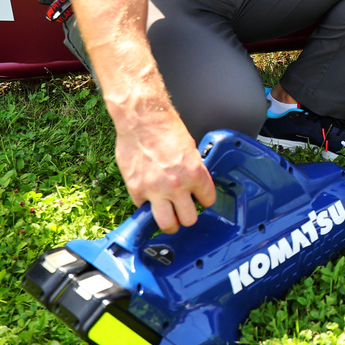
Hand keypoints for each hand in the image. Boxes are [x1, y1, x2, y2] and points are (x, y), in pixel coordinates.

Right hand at [114, 108, 216, 233]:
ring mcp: (155, 191)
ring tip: (169, 217)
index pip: (208, 200)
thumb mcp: (190, 150)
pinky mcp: (136, 190)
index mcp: (195, 174)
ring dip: (169, 222)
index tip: (199, 199)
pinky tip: (149, 198)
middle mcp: (177, 186)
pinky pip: (143, 209)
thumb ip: (192, 171)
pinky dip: (146, 206)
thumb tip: (193, 184)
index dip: (204, 200)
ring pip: (167, 224)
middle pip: (189, 219)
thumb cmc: (166, 129)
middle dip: (187, 216)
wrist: (142, 120)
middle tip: (183, 211)